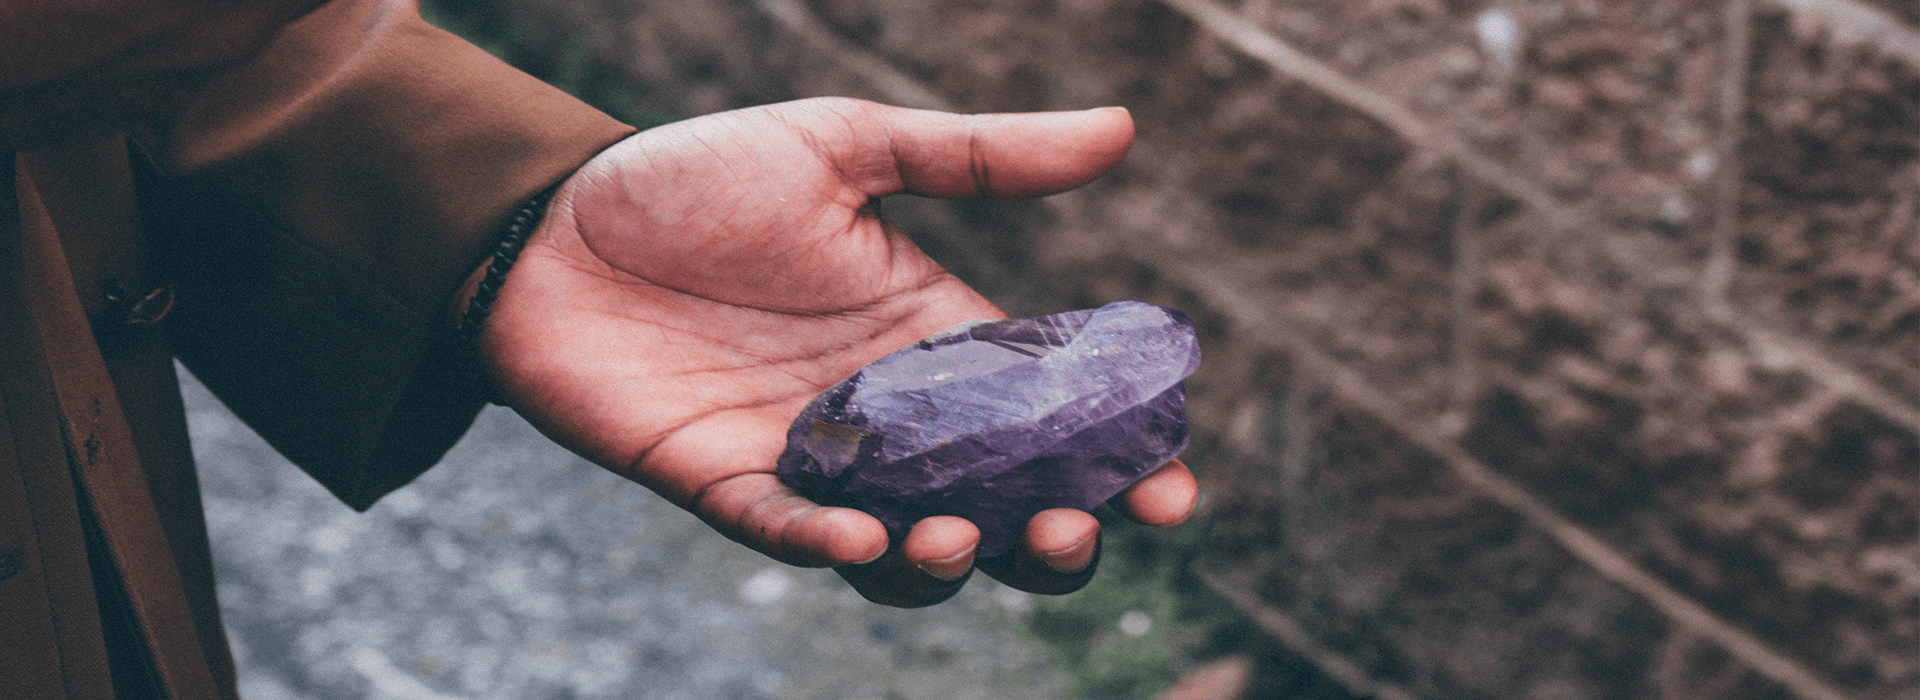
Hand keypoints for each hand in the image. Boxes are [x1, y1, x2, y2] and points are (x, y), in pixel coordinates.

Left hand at [475, 97, 1197, 606]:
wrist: (547, 216)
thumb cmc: (693, 177)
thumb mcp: (843, 147)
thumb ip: (977, 157)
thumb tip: (1123, 129)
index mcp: (937, 339)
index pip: (1056, 417)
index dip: (1122, 458)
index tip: (1172, 484)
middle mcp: (891, 417)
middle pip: (1003, 508)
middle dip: (1056, 534)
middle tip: (1075, 523)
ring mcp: (814, 460)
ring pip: (909, 552)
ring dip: (952, 563)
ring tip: (964, 537)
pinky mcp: (726, 485)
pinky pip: (789, 537)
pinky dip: (829, 550)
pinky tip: (860, 540)